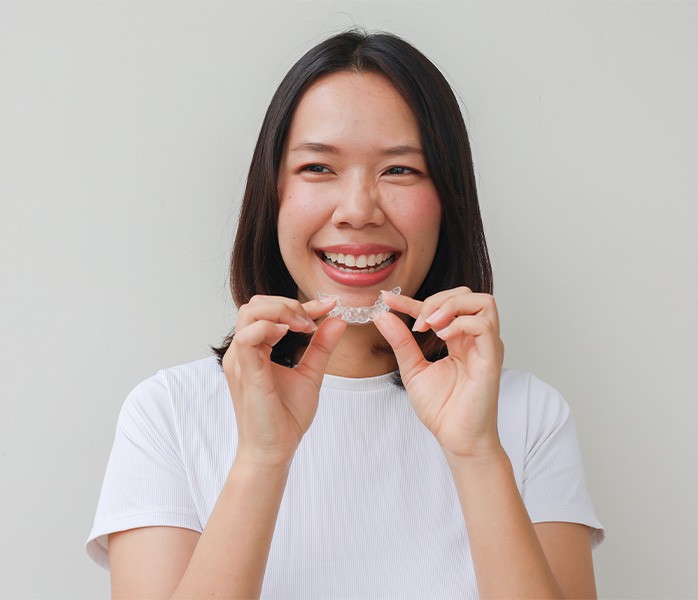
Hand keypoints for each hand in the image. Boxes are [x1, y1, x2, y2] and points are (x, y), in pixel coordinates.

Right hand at [222, 296, 345, 468]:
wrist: (274, 450)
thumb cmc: (285, 417)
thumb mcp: (310, 374)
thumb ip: (321, 347)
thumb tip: (337, 320)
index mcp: (255, 350)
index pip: (271, 312)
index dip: (301, 304)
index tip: (329, 305)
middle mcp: (243, 351)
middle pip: (255, 304)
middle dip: (287, 303)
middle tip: (312, 319)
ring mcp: (240, 360)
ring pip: (249, 313)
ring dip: (280, 311)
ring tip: (303, 326)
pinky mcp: (245, 373)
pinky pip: (248, 338)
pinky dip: (269, 328)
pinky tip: (288, 334)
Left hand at [374, 287, 503, 460]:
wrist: (457, 438)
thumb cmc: (442, 409)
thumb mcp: (413, 369)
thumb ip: (401, 341)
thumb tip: (382, 315)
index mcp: (459, 339)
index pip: (440, 307)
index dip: (412, 299)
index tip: (387, 299)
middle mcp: (476, 339)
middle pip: (468, 295)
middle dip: (438, 299)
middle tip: (417, 321)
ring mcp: (486, 346)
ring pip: (483, 302)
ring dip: (451, 306)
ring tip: (429, 325)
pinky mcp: (491, 358)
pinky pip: (484, 325)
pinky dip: (460, 324)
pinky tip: (441, 337)